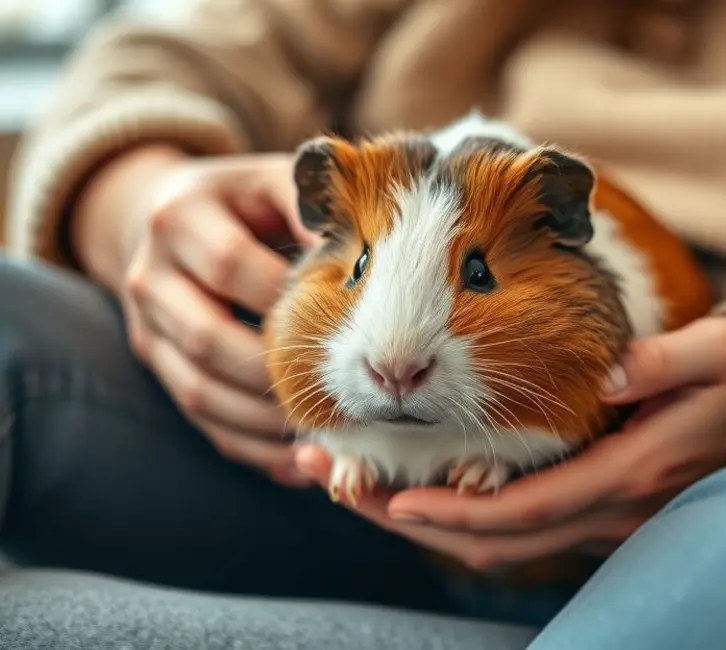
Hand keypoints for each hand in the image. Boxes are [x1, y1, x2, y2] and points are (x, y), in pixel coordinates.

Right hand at [74, 146, 319, 485]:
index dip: (291, 298)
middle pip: (210, 339)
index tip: (353, 323)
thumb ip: (314, 207)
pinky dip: (251, 445)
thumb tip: (370, 255)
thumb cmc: (245, 201)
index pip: (234, 267)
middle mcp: (149, 277)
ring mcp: (145, 328)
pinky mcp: (156, 365)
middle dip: (279, 373)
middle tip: (347, 391)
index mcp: (179, 219)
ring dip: (266, 421)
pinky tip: (299, 458)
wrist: (168, 215)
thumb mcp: (274, 183)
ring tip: (328, 431)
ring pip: (200, 391)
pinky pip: (199, 419)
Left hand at [297, 316, 725, 569]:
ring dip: (433, 522)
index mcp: (631, 472)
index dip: (456, 511)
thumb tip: (605, 373)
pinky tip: (428, 487)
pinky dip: (469, 515)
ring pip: (506, 541)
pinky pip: (525, 526)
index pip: (527, 509)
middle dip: (417, 521)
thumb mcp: (715, 355)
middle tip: (344, 488)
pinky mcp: (604, 504)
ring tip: (365, 488)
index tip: (393, 499)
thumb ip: (659, 364)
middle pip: (499, 539)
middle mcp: (613, 508)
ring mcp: (608, 515)